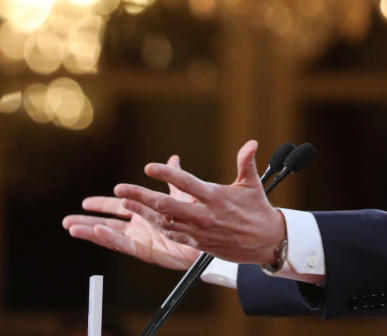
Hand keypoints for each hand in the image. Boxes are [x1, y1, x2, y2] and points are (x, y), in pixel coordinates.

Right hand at [62, 155, 200, 269]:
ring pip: (111, 235)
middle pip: (109, 223)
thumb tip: (173, 158)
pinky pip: (125, 245)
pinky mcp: (148, 250)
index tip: (85, 201)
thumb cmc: (201, 215)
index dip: (102, 204)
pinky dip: (109, 238)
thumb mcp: (185, 192)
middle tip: (67, 221)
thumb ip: (175, 177)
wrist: (215, 234)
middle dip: (88, 221)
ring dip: (91, 230)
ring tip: (72, 227)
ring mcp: (143, 239)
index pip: (119, 206)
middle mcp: (141, 227)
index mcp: (147, 213)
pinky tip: (96, 231)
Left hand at [114, 140, 286, 264]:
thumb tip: (251, 143)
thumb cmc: (258, 210)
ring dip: (142, 212)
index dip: (167, 174)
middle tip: (120, 188)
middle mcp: (205, 215)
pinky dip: (156, 226)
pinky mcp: (198, 243)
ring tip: (124, 203)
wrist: (266, 242)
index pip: (187, 183)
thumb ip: (245, 162)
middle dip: (141, 196)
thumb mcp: (252, 184)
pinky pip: (173, 235)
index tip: (150, 167)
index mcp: (216, 197)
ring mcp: (199, 231)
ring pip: (164, 222)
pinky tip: (143, 218)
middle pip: (167, 205)